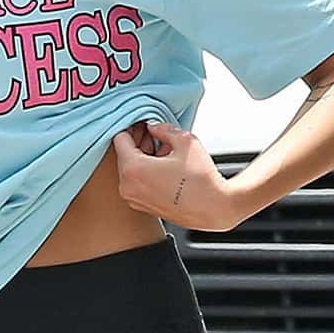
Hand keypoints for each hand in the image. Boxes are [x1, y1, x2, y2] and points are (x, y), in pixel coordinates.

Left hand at [112, 121, 246, 231]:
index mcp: (132, 169)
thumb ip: (164, 129)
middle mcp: (127, 186)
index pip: (120, 139)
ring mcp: (133, 199)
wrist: (213, 209)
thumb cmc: (201, 179)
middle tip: (156, 133)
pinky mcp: (142, 206)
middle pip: (124, 155)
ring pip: (130, 169)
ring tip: (166, 151)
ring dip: (144, 157)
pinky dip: (147, 172)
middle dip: (139, 142)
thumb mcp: (185, 142)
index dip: (133, 127)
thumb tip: (153, 126)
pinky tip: (166, 167)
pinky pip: (137, 183)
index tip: (144, 123)